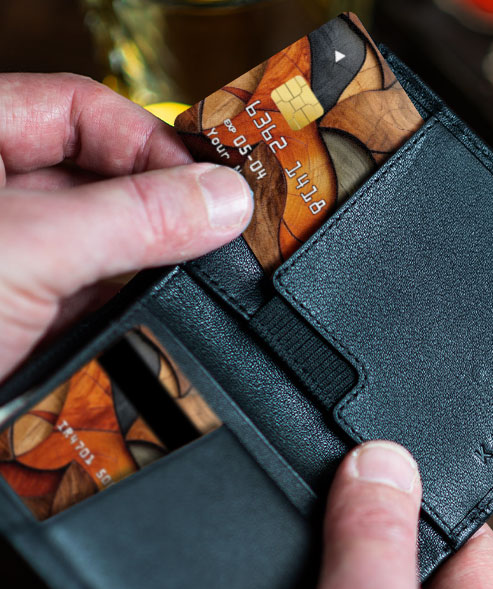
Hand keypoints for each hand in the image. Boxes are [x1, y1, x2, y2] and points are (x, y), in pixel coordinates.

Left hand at [0, 73, 252, 381]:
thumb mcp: (25, 251)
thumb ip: (131, 220)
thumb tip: (219, 201)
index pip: (78, 111)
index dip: (148, 141)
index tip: (207, 186)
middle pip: (101, 178)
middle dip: (160, 205)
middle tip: (214, 232)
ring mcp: (15, 262)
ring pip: (108, 244)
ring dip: (151, 263)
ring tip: (190, 277)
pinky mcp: (31, 319)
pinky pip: (100, 300)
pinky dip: (134, 309)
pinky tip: (153, 316)